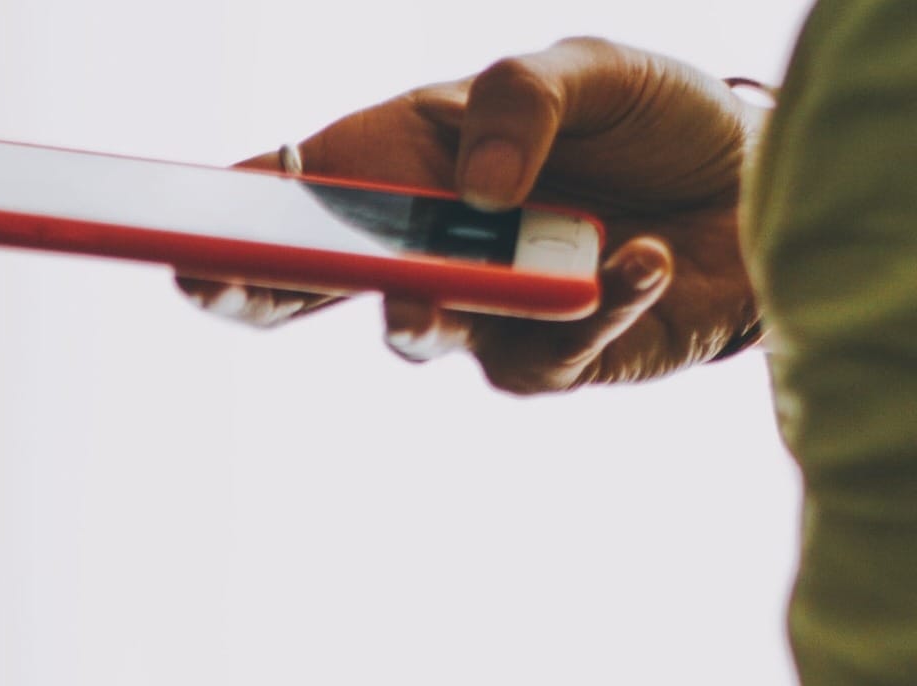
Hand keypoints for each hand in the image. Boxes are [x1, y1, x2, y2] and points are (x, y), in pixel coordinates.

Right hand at [184, 37, 763, 391]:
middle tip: (217, 282)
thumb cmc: (654, 122)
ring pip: (412, 333)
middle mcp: (420, 246)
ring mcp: (472, 313)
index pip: (297, 195)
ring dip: (421, 310)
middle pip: (307, 289)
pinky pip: (542, 353)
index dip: (232, 216)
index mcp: (404, 162)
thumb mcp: (591, 67)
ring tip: (437, 291)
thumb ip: (523, 98)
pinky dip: (597, 303)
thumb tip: (476, 192)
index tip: (183, 228)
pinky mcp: (541, 363)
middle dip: (254, 289)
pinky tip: (645, 258)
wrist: (757, 191)